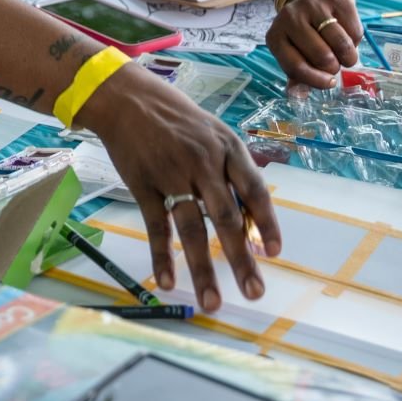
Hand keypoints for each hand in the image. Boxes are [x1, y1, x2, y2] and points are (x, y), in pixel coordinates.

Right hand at [80, 64, 280, 312]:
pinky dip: (162, 256)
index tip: (274, 253)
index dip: (266, 223)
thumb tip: (248, 218)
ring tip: (213, 301)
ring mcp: (171, 174)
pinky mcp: (143, 185)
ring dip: (203, 268)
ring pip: (191, 228)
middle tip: (254, 291)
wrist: (127, 98)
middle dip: (240, 258)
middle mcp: (203, 163)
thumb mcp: (213, 133)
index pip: (254, 190)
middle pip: (226, 217)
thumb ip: (231, 171)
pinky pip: (156, 226)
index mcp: (227, 148)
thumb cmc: (176, 118)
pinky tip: (167, 281)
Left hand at [266, 0, 362, 89]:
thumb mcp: (295, 53)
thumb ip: (297, 76)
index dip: (316, 80)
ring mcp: (311, 5)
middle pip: (321, 56)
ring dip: (349, 56)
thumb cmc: (303, 35)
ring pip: (341, 43)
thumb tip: (298, 97)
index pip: (296, 66)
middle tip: (336, 64)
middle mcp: (290, 17)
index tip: (329, 83)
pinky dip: (356, 40)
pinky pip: (355, 30)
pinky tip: (348, 35)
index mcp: (275, 37)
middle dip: (334, 67)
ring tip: (346, 55)